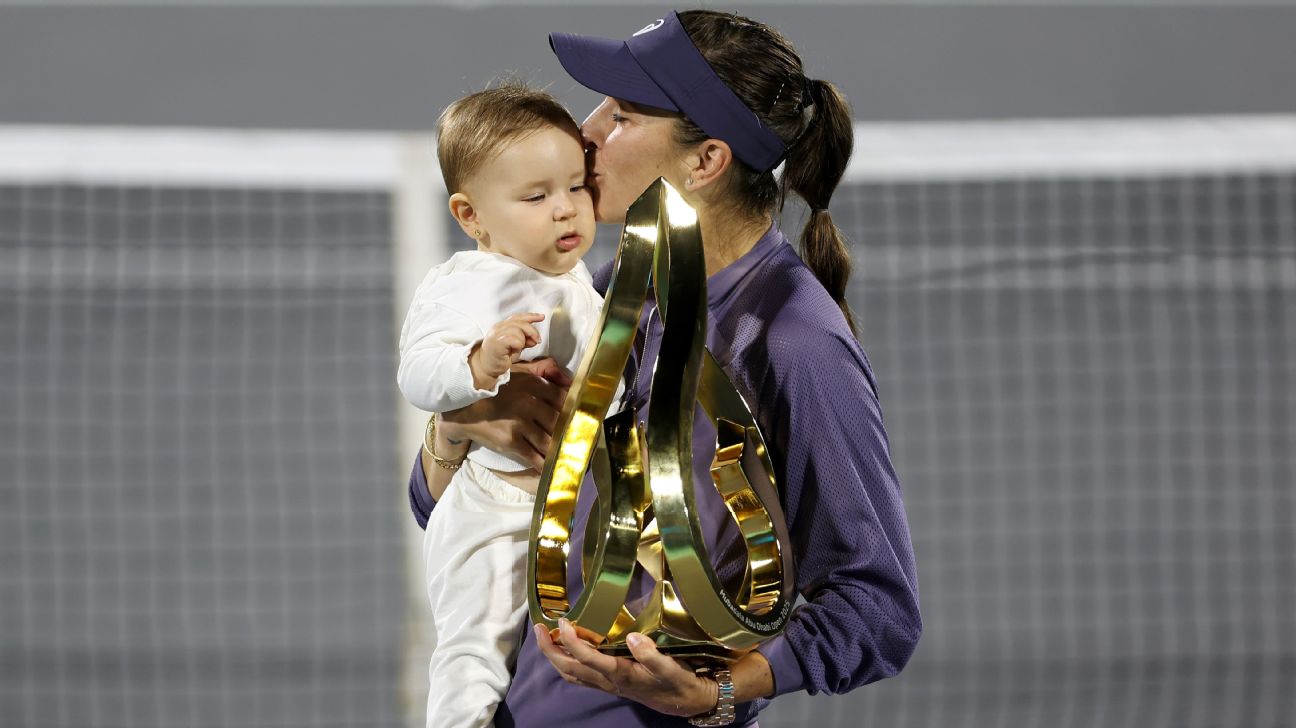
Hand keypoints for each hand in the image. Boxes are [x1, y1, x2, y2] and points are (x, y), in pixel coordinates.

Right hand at [440, 358, 568, 470]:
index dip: (575, 411)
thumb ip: (543, 372)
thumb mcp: (518, 373)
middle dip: (568, 434)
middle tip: (577, 442)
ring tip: (566, 457)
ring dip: (558, 451)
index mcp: (533, 385)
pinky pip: (532, 456)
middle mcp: (528, 402)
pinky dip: (542, 464)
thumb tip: (570, 382)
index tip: (582, 421)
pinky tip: (549, 468)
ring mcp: (519, 423)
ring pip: (548, 441)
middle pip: (558, 422)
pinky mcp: (509, 441)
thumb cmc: (494, 389)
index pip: (563, 398)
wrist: (463, 408)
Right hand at [471, 312, 544, 384]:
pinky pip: (513, 339)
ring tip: (519, 348)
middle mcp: (498, 327)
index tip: (541, 317)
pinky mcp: (496, 342)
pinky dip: (518, 344)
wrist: (485, 367)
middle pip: (520, 322)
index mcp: (502, 326)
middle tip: (536, 341)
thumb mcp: (515, 346)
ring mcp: (496, 334)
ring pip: (517, 330)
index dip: (531, 316)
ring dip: (523, 340)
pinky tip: (514, 350)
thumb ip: (524, 340)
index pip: (518, 317)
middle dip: (532, 331)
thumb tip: (535, 338)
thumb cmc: (498, 357)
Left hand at [532, 619, 717, 717]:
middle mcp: (608, 681)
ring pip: (571, 674)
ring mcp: (607, 684)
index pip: (587, 658)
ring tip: (544, 637)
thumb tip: (631, 636)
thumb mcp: (670, 668)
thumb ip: (651, 654)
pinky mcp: (609, 683)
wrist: (685, 702)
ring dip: (554, 657)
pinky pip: (579, 676)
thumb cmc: (677, 682)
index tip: (562, 622)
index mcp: (620, 674)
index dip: (571, 640)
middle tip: (538, 628)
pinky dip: (566, 663)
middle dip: (550, 650)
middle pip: (569, 669)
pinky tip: (565, 651)